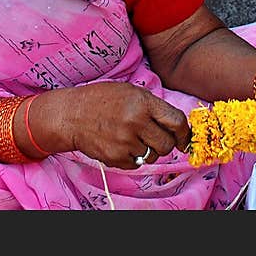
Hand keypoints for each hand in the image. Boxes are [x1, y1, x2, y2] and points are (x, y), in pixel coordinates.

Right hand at [58, 82, 190, 168]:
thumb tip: (177, 127)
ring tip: (132, 138)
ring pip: (152, 156)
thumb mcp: (130, 92)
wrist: (71, 115)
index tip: (183, 138)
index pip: (176, 121)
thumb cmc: (101, 100)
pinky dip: (133, 157)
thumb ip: (154, 107)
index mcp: (143, 102)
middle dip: (165, 143)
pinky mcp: (116, 157)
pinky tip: (121, 144)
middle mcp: (136, 122)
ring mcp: (125, 142)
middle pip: (167, 144)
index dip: (184, 133)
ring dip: (147, 150)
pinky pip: (136, 164)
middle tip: (154, 137)